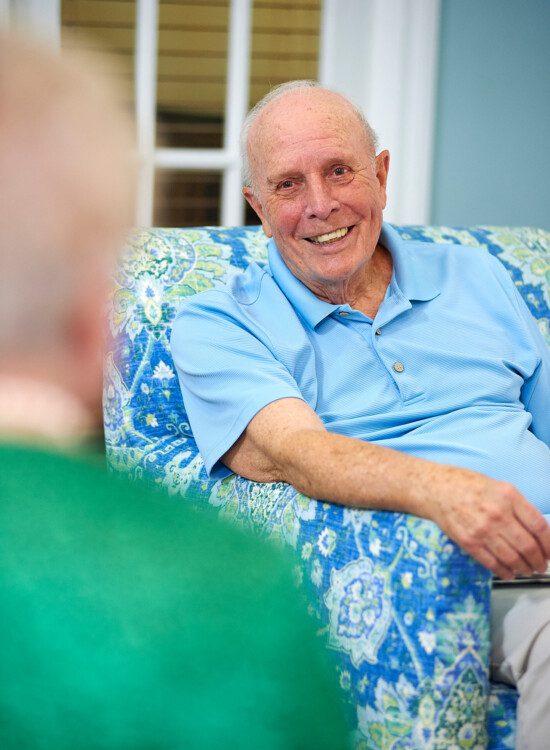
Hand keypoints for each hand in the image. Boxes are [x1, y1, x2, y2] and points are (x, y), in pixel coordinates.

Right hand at [427, 468, 549, 579]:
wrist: (436, 490)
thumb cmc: (468, 486)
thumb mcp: (499, 487)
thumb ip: (519, 507)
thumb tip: (539, 532)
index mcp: (508, 496)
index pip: (539, 526)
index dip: (549, 544)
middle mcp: (497, 513)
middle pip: (528, 546)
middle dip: (539, 561)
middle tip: (541, 565)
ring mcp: (482, 530)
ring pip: (512, 558)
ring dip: (524, 569)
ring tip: (527, 570)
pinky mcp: (469, 542)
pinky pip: (493, 563)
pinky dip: (505, 572)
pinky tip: (510, 572)